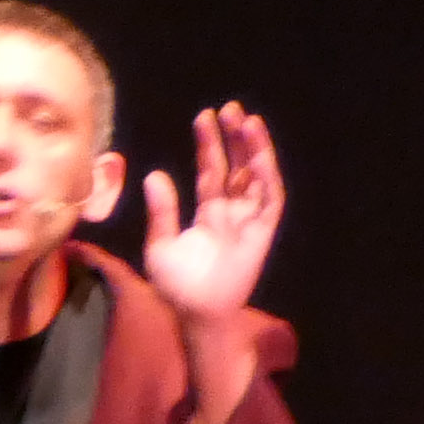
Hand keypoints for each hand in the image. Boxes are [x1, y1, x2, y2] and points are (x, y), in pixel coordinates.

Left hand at [139, 104, 285, 322]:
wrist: (195, 314)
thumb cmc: (176, 286)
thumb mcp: (160, 244)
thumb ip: (161, 210)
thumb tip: (154, 174)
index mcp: (207, 213)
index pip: (211, 171)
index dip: (209, 144)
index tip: (204, 116)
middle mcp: (231, 212)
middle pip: (237, 167)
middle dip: (235, 138)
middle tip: (230, 108)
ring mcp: (248, 221)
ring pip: (257, 178)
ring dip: (255, 150)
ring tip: (247, 121)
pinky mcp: (262, 233)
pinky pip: (269, 201)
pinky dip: (267, 178)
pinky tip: (260, 156)